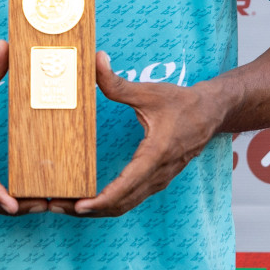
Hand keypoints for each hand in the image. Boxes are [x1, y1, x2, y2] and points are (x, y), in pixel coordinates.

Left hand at [73, 50, 225, 216]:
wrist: (212, 113)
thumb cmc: (182, 103)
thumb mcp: (149, 91)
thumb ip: (118, 82)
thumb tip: (96, 60)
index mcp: (156, 154)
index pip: (126, 186)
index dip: (101, 199)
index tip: (79, 205)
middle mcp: (158, 174)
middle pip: (120, 204)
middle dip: (88, 209)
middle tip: (57, 205)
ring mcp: (159, 180)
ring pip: (125, 205)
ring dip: (96, 209)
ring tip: (66, 205)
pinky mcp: (157, 180)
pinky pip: (131, 199)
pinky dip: (109, 204)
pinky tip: (89, 198)